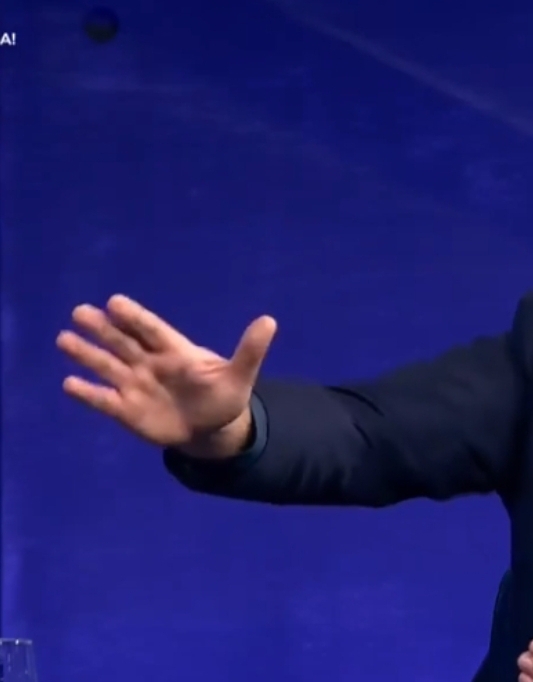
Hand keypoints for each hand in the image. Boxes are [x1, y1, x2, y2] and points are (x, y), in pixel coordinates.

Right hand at [56, 294, 276, 456]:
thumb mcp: (241, 374)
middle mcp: (150, 364)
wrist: (212, 428)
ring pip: (108, 366)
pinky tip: (69, 384)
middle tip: (80, 312)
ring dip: (87, 354)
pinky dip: (88, 394)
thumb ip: (250, 350)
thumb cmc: (224, 395)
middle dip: (103, 329)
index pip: (152, 330)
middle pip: (123, 343)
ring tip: (64, 339)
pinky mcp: (127, 410)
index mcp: (176, 351)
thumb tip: (270, 320)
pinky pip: (104, 401)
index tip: (115, 302)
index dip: (135, 318)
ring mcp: (136, 385)